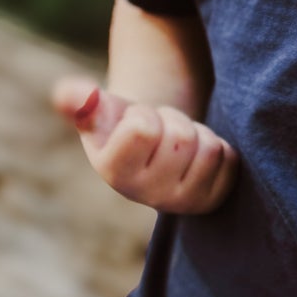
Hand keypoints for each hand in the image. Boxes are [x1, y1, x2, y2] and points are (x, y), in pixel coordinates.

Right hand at [51, 74, 238, 212]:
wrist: (154, 148)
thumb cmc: (122, 125)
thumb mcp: (102, 110)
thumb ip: (82, 102)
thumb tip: (67, 93)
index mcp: (115, 173)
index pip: (143, 128)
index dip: (145, 114)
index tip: (136, 123)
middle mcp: (148, 196)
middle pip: (182, 137)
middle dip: (174, 122)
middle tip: (161, 132)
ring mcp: (182, 203)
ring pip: (209, 148)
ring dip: (197, 134)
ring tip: (177, 144)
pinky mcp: (212, 201)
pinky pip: (228, 160)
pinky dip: (218, 149)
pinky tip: (196, 157)